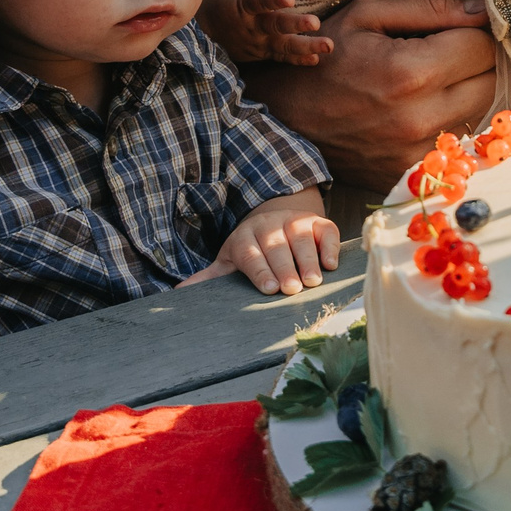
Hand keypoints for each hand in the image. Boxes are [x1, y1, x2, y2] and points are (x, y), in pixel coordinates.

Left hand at [185, 189, 339, 294]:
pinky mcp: (317, 221)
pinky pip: (326, 230)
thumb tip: (179, 294)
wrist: (275, 216)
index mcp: (244, 238)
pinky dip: (329, 246)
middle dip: (285, 267)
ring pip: (302, 238)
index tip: (270, 289)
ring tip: (314, 281)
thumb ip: (211, 277)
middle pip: (277, 247)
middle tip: (293, 289)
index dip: (261, 271)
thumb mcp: (230, 260)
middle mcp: (269, 226)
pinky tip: (331, 264)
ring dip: (309, 259)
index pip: (251, 255)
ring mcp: (294, 221)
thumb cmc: (252, 248)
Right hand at [202, 0, 333, 65]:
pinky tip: (316, 59)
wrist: (203, 31)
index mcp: (243, 4)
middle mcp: (251, 26)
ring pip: (283, 45)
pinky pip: (281, 57)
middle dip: (296, 24)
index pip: (258, 1)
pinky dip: (298, 59)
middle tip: (316, 23)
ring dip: (306, 46)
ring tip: (327, 46)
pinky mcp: (261, 55)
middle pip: (275, 25)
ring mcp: (257, 43)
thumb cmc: (226, 1)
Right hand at [245, 0, 497, 190]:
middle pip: (491, 81)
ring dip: (468, 91)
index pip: (482, 46)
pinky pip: (459, 143)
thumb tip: (484, 7)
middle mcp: (421, 118)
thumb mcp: (367, 14)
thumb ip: (430, 8)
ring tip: (436, 78)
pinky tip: (426, 107)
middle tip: (450, 50)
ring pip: (480, 113)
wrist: (284, 115)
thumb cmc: (325, 56)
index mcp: (410, 72)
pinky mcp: (412, 172)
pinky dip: (452, 121)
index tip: (457, 28)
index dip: (474, 31)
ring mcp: (417, 152)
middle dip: (477, 60)